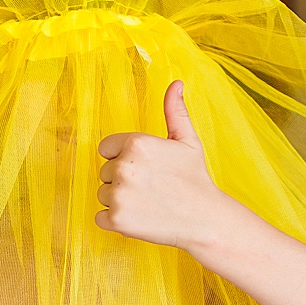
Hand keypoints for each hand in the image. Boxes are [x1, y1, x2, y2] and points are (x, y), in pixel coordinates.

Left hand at [96, 80, 230, 250]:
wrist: (205, 219)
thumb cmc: (195, 179)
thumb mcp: (187, 140)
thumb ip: (175, 111)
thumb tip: (176, 84)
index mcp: (136, 143)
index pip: (106, 148)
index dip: (122, 158)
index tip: (144, 168)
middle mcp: (124, 167)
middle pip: (104, 172)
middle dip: (122, 180)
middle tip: (150, 188)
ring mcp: (118, 195)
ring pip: (102, 195)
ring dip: (119, 200)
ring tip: (147, 203)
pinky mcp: (116, 220)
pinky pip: (100, 217)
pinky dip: (116, 221)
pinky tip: (140, 217)